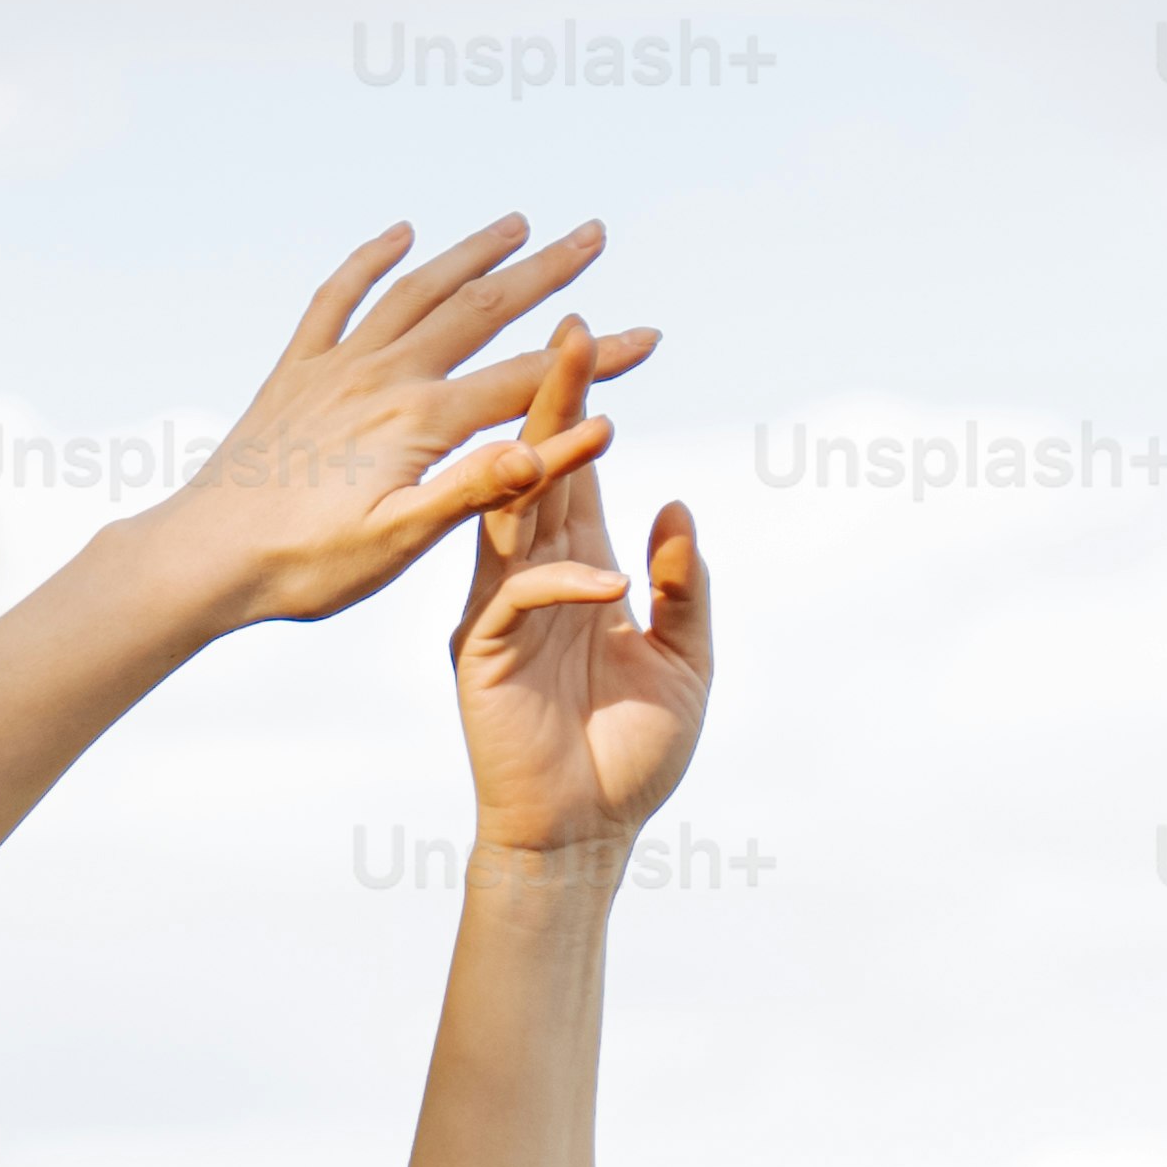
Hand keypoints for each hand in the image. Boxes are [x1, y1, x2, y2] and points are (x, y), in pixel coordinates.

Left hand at [142, 218, 649, 629]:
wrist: (206, 556)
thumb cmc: (307, 566)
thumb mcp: (402, 542)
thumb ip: (479, 487)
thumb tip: (554, 447)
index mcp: (420, 421)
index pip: (528, 381)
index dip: (595, 359)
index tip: (650, 335)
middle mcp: (383, 375)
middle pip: (480, 309)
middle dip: (545, 271)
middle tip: (594, 235)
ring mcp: (337, 366)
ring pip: (418, 289)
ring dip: (472, 252)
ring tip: (518, 223)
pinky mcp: (297, 372)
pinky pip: (339, 297)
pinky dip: (372, 259)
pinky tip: (401, 234)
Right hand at [452, 326, 710, 859]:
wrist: (587, 836)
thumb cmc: (631, 756)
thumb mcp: (684, 663)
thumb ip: (682, 588)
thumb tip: (676, 508)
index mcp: (578, 573)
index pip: (577, 478)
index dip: (582, 413)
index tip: (587, 343)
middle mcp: (531, 579)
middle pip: (537, 474)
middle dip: (554, 404)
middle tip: (566, 331)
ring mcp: (501, 612)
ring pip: (515, 517)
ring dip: (543, 464)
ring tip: (575, 408)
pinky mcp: (482, 655)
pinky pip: (519, 599)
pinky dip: (565, 586)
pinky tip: (611, 585)